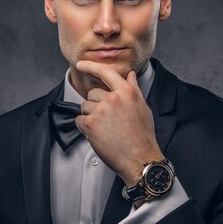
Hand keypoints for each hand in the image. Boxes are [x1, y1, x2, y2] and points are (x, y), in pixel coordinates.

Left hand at [74, 60, 163, 185]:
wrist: (139, 159)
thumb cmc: (143, 136)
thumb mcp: (143, 108)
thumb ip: (133, 90)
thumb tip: (130, 75)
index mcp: (127, 92)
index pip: (106, 72)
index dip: (91, 66)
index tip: (81, 64)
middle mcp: (113, 98)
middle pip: (92, 94)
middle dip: (96, 105)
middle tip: (108, 121)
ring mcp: (100, 111)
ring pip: (85, 107)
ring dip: (90, 117)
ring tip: (105, 129)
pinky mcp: (90, 124)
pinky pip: (79, 120)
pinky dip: (85, 127)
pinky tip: (98, 135)